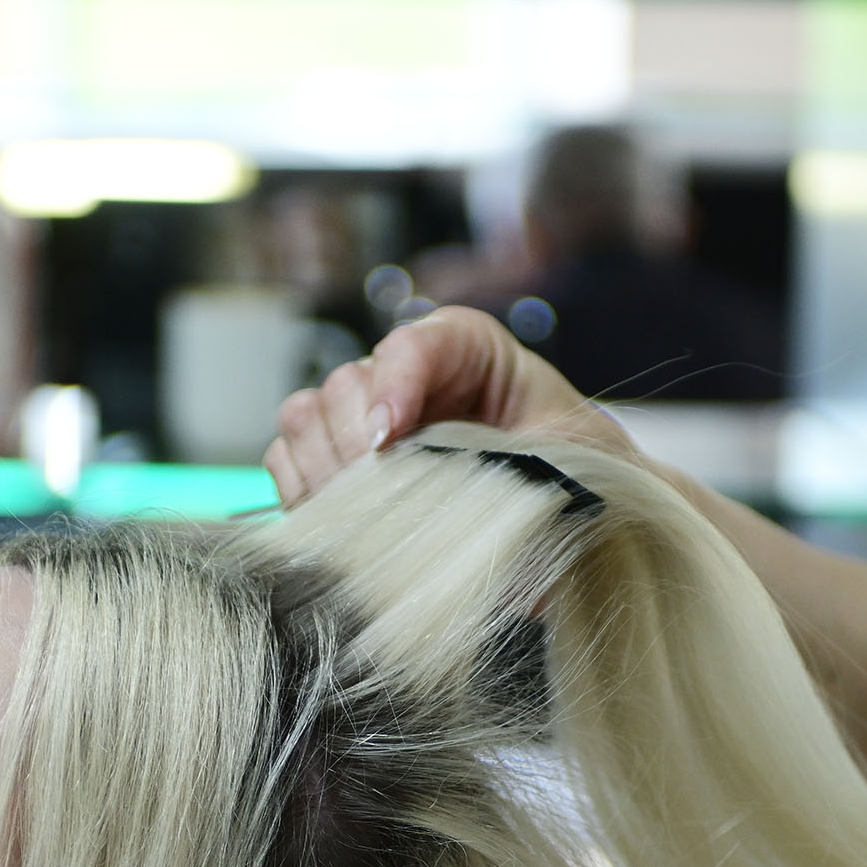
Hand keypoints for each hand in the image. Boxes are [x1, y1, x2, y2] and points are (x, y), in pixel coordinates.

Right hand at [263, 306, 629, 504]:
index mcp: (467, 350)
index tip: (389, 440)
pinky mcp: (338, 462)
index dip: (392, 383)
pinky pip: (287, 461)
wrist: (576, 514)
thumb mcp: (574, 458)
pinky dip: (301, 491)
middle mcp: (407, 375)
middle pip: (345, 384)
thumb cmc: (578, 476)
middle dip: (352, 443)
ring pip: (306, 418)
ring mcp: (366, 416)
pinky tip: (337, 523)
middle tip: (376, 495)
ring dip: (322, 469)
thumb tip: (487, 517)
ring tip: (359, 514)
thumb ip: (534, 464)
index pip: (412, 343)